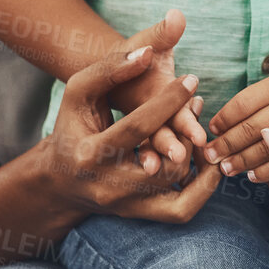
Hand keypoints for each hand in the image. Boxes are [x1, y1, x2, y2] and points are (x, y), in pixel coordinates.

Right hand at [37, 41, 222, 221]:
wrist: (62, 179)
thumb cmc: (73, 128)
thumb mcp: (78, 94)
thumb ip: (109, 69)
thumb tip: (146, 54)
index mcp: (90, 155)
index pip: (138, 126)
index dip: (169, 101)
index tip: (191, 79)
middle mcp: (108, 187)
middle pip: (164, 160)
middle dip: (187, 128)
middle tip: (197, 102)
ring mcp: (126, 206)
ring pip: (177, 181)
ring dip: (197, 151)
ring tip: (199, 124)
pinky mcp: (141, 215)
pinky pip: (184, 210)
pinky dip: (204, 186)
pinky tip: (206, 159)